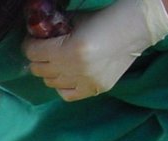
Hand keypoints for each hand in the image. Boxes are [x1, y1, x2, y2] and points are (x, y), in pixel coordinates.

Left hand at [23, 0, 167, 100]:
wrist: (138, 26)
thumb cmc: (106, 18)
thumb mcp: (76, 21)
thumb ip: (55, 32)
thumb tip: (38, 38)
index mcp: (70, 49)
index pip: (34, 53)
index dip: (29, 45)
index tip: (31, 41)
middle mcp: (75, 69)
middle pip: (40, 70)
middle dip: (37, 59)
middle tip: (41, 52)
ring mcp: (86, 82)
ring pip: (51, 83)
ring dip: (49, 72)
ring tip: (55, 63)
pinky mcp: (95, 89)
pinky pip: (67, 94)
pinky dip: (62, 86)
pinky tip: (65, 76)